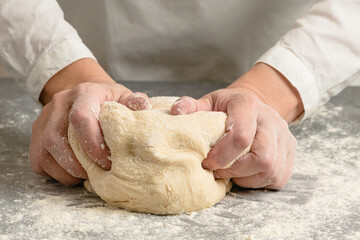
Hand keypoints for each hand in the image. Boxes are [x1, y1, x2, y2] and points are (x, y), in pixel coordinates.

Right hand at [29, 59, 150, 184]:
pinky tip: (72, 174)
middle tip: (95, 174)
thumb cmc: (107, 99)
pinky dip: (54, 173)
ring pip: (44, 152)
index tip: (106, 161)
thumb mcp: (123, 96)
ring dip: (65, 171)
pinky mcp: (36, 132)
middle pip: (56, 138)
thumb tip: (144, 106)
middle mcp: (60, 103)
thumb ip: (134, 101)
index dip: (92, 144)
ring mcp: (44, 118)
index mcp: (84, 93)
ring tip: (84, 176)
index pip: (80, 118)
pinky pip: (38, 159)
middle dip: (76, 163)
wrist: (83, 93)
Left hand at [170, 63, 302, 188]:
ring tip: (231, 173)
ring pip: (271, 170)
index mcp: (248, 105)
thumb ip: (192, 106)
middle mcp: (271, 119)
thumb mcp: (209, 102)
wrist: (255, 105)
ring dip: (247, 178)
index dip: (222, 156)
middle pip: (262, 157)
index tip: (207, 163)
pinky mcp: (290, 151)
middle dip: (236, 170)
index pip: (242, 135)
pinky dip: (259, 182)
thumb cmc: (228, 107)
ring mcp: (285, 135)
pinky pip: (279, 176)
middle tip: (218, 172)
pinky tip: (246, 174)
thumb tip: (176, 112)